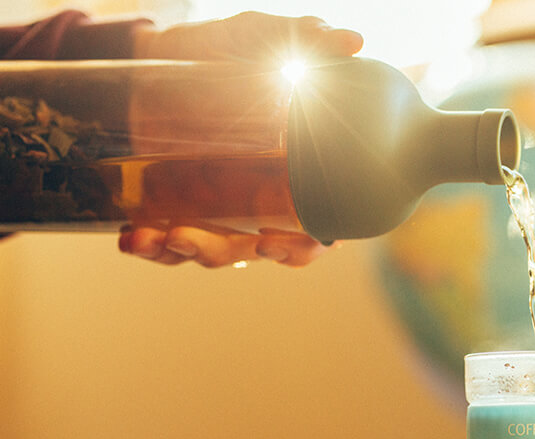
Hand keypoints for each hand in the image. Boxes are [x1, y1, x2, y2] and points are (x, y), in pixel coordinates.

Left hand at [120, 13, 361, 267]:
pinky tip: (131, 238)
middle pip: (257, 250)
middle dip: (223, 252)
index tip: (271, 243)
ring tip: (156, 235)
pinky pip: (167, 245)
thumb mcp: (254, 37)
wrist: (147, 53)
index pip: (313, 228)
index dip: (300, 247)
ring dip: (183, 252)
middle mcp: (259, 198)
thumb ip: (301, 38)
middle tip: (190, 237)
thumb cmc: (214, 48)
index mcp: (291, 172)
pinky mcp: (174, 209)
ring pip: (212, 252)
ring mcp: (217, 208)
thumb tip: (350, 40)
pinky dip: (150, 249)